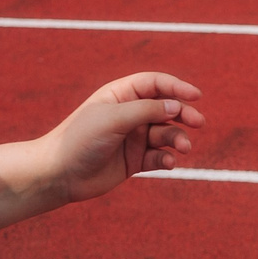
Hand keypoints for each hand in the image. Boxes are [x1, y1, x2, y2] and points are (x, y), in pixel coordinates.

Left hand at [39, 72, 205, 202]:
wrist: (59, 174)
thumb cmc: (80, 139)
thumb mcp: (114, 118)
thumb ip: (146, 110)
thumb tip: (177, 105)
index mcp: (121, 95)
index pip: (155, 84)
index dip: (176, 87)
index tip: (195, 96)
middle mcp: (130, 114)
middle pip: (166, 108)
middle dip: (184, 114)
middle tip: (198, 122)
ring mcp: (133, 138)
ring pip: (166, 133)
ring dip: (178, 138)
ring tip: (183, 148)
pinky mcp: (135, 161)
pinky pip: (159, 156)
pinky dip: (167, 158)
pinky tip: (169, 162)